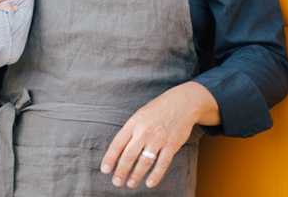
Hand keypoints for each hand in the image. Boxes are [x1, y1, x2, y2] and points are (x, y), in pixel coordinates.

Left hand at [100, 82, 218, 189]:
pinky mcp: (172, 145)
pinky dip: (155, 175)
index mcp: (133, 123)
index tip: (105, 170)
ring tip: (130, 184)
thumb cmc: (157, 110)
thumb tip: (119, 151)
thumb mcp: (139, 116)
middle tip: (116, 182)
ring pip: (144, 161)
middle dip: (121, 171)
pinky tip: (149, 183)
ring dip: (136, 175)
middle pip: (129, 155)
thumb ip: (130, 132)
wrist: (182, 103)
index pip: (117, 144)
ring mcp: (158, 139)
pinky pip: (162, 163)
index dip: (110, 158)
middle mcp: (144, 132)